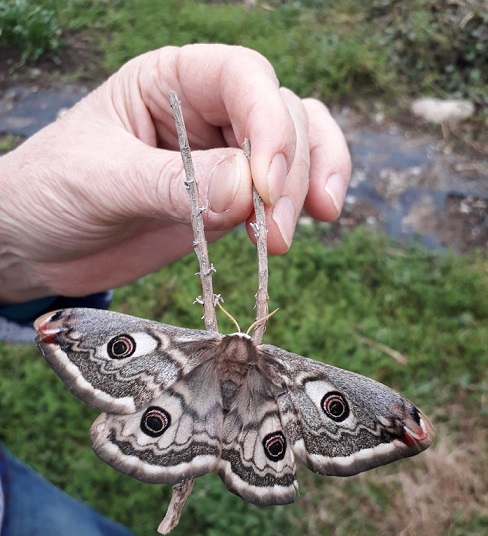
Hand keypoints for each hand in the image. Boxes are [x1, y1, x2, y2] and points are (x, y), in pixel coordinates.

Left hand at [0, 44, 350, 302]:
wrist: (38, 244)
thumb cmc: (50, 193)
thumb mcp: (101, 180)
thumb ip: (172, 184)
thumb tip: (247, 190)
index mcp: (169, 80)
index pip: (242, 77)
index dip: (267, 122)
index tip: (263, 182)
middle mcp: (205, 112)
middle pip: (280, 116)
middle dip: (287, 173)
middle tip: (273, 232)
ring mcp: (223, 158)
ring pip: (296, 149)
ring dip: (305, 188)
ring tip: (284, 237)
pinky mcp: (229, 203)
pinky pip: (280, 194)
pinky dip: (299, 206)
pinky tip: (305, 224)